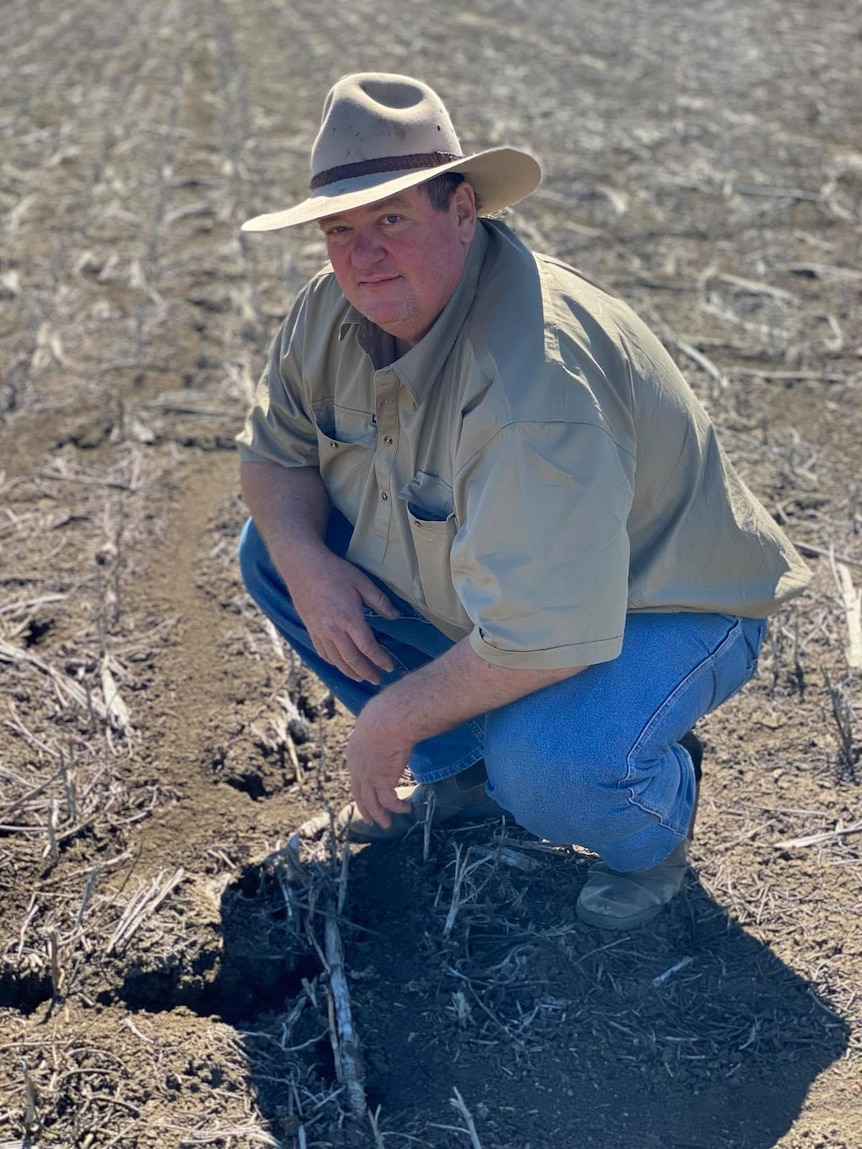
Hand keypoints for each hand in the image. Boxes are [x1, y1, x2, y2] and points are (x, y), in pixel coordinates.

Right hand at [287, 552, 400, 682]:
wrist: (302, 567)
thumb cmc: (334, 571)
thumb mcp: (362, 582)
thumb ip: (380, 601)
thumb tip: (395, 616)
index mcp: (349, 619)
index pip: (368, 647)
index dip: (380, 660)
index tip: (389, 667)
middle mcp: (334, 630)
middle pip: (352, 659)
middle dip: (367, 672)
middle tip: (378, 679)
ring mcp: (320, 632)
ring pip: (336, 660)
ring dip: (350, 672)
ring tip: (361, 678)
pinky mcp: (311, 630)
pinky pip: (322, 653)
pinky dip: (333, 663)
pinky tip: (340, 665)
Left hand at [346, 700, 413, 825]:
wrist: (388, 720)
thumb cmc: (384, 713)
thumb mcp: (375, 721)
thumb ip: (378, 729)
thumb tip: (389, 725)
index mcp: (353, 752)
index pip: (355, 774)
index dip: (361, 785)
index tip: (366, 792)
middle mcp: (357, 768)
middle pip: (359, 794)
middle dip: (365, 808)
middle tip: (370, 819)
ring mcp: (369, 778)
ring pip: (372, 804)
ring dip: (380, 816)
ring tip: (386, 824)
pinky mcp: (383, 783)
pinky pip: (390, 802)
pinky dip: (398, 807)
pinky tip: (406, 809)